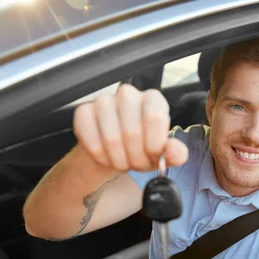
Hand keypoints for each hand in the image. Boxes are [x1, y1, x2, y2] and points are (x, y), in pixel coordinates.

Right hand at [73, 84, 188, 171]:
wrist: (115, 152)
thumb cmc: (142, 148)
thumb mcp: (163, 154)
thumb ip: (175, 153)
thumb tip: (174, 151)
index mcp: (153, 100)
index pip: (155, 118)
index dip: (153, 145)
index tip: (153, 156)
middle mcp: (128, 95)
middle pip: (132, 132)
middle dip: (136, 158)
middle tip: (137, 164)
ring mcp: (103, 101)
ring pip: (111, 138)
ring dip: (118, 159)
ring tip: (123, 161)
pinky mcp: (83, 112)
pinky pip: (90, 138)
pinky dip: (99, 156)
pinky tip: (106, 157)